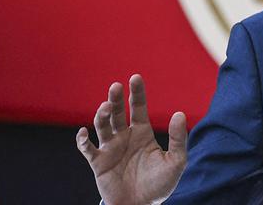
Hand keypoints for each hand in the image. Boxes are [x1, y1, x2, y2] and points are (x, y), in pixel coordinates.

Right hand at [76, 74, 186, 204]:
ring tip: (105, 107)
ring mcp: (110, 148)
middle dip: (115, 98)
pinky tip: (83, 132)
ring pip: (102, 126)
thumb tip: (180, 114)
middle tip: (116, 86)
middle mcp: (125, 137)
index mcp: (142, 133)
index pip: (138, 107)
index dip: (136, 92)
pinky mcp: (99, 162)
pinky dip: (82, 140)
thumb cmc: (160, 184)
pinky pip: (87, 148)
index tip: (135, 77)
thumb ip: (178, 139)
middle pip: (117, 112)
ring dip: (101, 115)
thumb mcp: (176, 161)